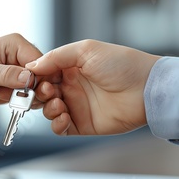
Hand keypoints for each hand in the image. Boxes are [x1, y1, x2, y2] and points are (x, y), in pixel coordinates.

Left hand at [0, 33, 41, 105]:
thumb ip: (7, 74)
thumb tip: (29, 77)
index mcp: (16, 44)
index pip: (40, 61)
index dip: (39, 78)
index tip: (32, 91)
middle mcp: (21, 57)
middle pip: (43, 75)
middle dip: (34, 90)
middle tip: (20, 98)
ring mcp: (20, 73)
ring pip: (39, 88)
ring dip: (27, 97)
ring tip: (6, 96)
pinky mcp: (17, 86)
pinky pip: (30, 95)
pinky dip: (23, 102)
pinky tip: (7, 99)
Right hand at [26, 39, 160, 134]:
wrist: (146, 89)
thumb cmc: (122, 65)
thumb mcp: (86, 50)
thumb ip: (56, 56)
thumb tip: (32, 66)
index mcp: (71, 67)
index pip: (44, 73)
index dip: (35, 77)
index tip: (31, 78)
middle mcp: (72, 86)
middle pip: (43, 93)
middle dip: (39, 93)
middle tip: (47, 91)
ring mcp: (77, 106)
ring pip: (49, 111)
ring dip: (48, 108)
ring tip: (59, 104)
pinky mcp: (83, 124)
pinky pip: (61, 128)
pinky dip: (56, 124)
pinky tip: (63, 116)